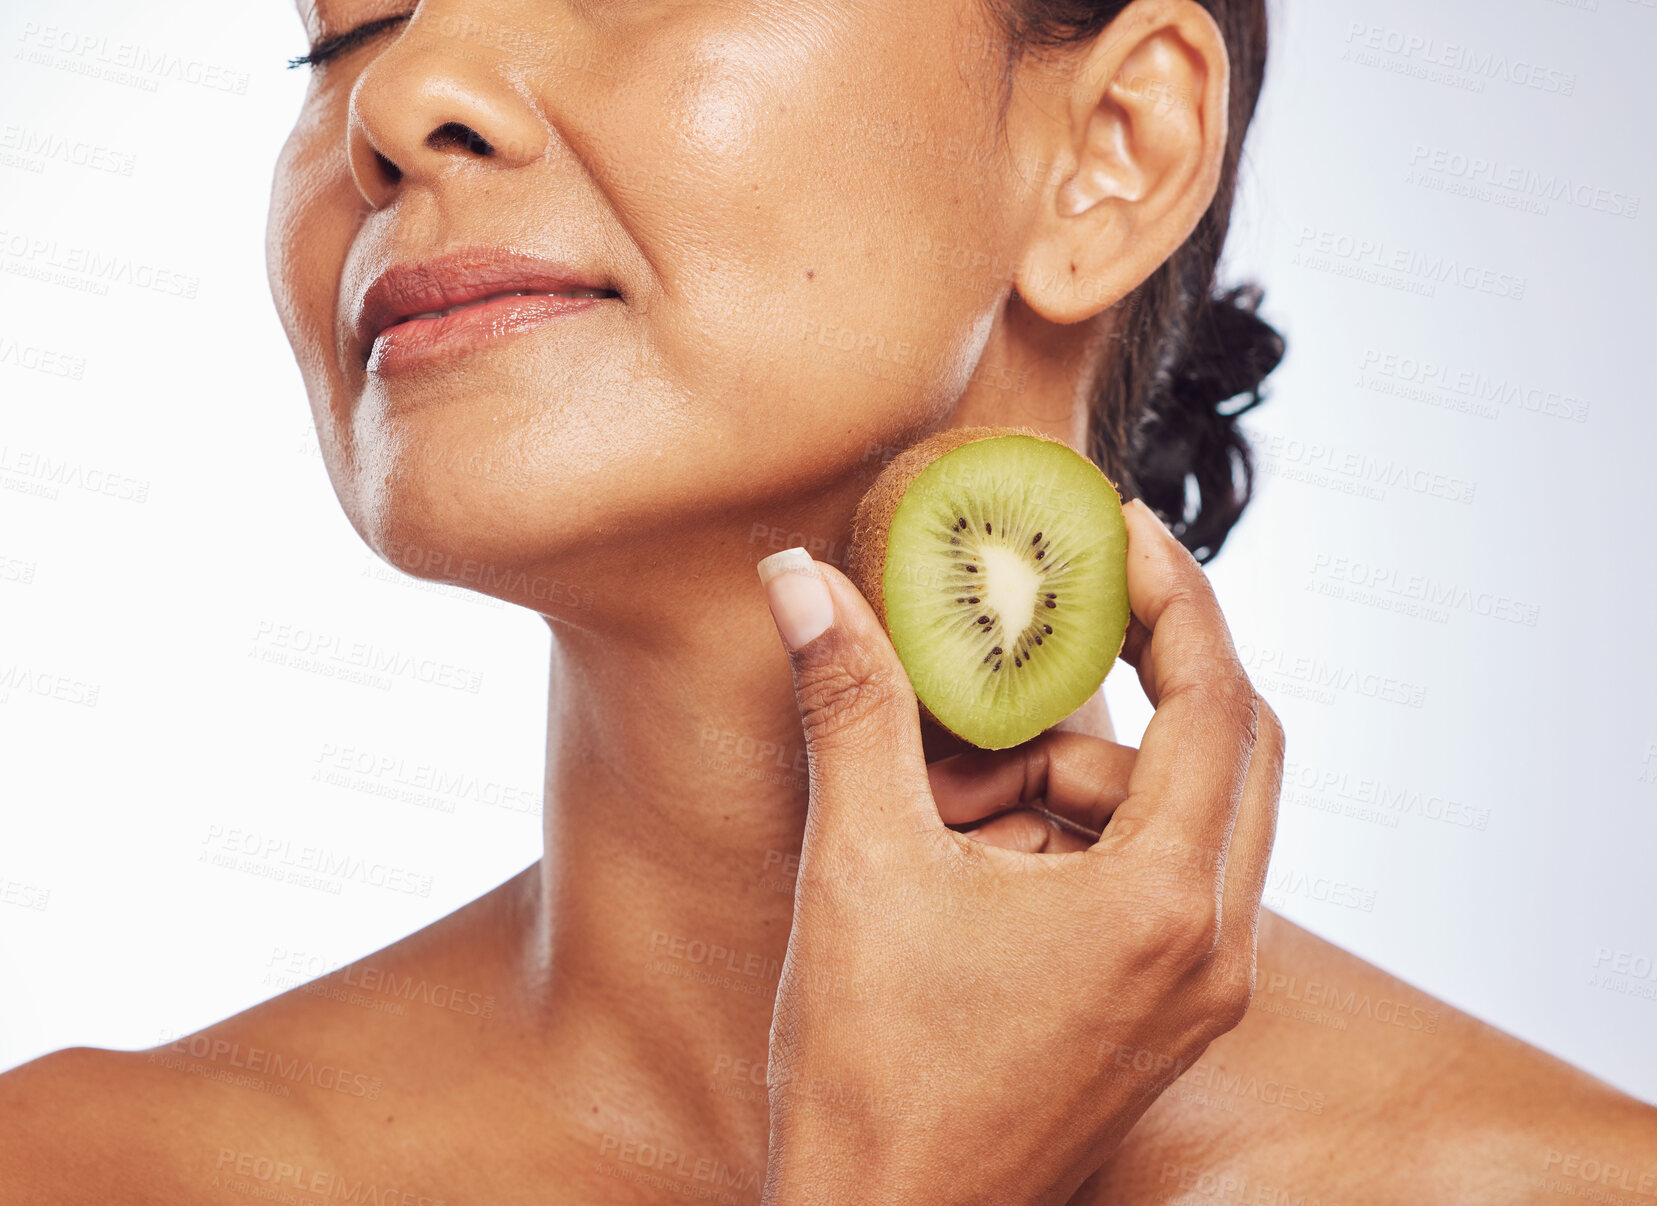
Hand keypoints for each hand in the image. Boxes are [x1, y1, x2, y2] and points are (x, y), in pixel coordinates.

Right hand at [754, 498, 1284, 1205]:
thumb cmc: (873, 1076)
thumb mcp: (859, 867)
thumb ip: (847, 704)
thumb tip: (799, 579)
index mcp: (1164, 908)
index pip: (1218, 702)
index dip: (1174, 596)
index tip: (1119, 531)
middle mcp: (1209, 951)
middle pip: (1227, 749)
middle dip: (1138, 673)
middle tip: (1055, 619)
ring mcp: (1193, 993)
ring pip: (1178, 818)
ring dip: (1076, 769)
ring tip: (947, 791)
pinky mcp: (1160, 1017)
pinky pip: (1150, 878)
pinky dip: (1074, 834)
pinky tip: (971, 852)